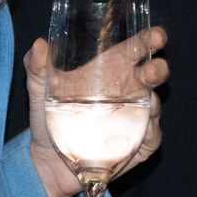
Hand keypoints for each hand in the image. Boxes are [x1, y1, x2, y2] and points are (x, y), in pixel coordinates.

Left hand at [25, 26, 169, 196]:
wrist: (47, 160)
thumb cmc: (47, 117)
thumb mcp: (39, 88)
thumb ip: (38, 65)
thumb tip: (39, 44)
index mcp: (112, 68)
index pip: (138, 48)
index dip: (151, 39)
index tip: (158, 36)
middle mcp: (129, 89)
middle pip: (155, 73)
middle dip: (158, 69)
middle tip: (150, 69)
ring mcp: (137, 116)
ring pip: (155, 104)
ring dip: (154, 101)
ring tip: (145, 100)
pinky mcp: (139, 142)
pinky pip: (152, 134)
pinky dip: (150, 131)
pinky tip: (141, 130)